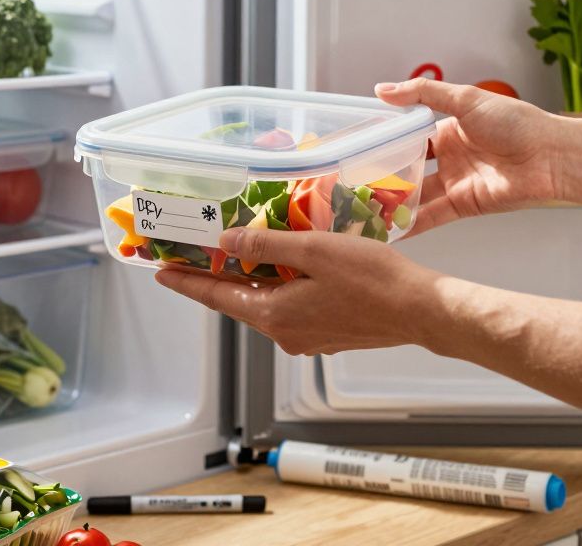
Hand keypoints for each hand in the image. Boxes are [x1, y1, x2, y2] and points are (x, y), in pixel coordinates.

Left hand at [155, 227, 439, 354]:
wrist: (421, 310)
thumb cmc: (374, 278)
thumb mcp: (314, 251)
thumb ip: (266, 247)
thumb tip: (225, 244)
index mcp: (275, 314)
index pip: (216, 297)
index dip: (186, 283)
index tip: (161, 273)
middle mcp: (285, 332)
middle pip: (238, 302)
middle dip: (213, 280)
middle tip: (191, 258)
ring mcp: (307, 336)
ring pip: (266, 304)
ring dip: (248, 282)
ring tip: (233, 257)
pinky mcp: (327, 333)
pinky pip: (290, 308)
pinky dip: (277, 288)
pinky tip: (283, 268)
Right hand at [376, 78, 562, 233]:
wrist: (550, 157)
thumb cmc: (515, 122)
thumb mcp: (466, 99)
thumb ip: (423, 94)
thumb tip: (383, 89)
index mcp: (450, 129)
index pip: (410, 136)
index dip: (386, 141)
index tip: (358, 147)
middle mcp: (451, 156)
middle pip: (410, 168)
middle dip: (384, 176)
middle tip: (352, 182)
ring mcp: (456, 182)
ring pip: (417, 194)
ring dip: (393, 202)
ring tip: (362, 209)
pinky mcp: (464, 205)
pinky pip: (432, 215)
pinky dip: (412, 223)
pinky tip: (388, 229)